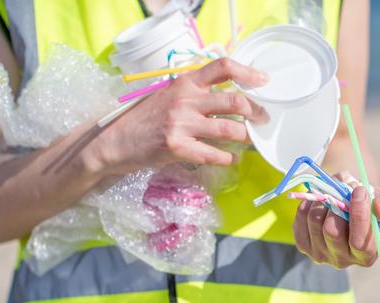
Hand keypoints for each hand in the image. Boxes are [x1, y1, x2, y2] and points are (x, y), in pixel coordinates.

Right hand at [91, 58, 268, 175]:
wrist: (116, 141)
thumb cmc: (146, 118)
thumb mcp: (169, 95)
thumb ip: (195, 93)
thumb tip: (228, 97)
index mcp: (185, 82)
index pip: (222, 67)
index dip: (247, 72)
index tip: (263, 80)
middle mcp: (185, 100)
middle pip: (233, 102)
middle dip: (255, 112)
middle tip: (262, 119)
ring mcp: (181, 124)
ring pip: (229, 130)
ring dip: (246, 137)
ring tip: (250, 140)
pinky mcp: (177, 147)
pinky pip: (214, 154)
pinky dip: (229, 158)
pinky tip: (232, 158)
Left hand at [292, 173, 379, 268]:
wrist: (344, 202)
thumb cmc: (366, 204)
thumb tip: (378, 208)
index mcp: (366, 255)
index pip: (361, 243)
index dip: (360, 216)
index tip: (360, 191)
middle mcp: (342, 260)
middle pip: (332, 232)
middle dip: (338, 205)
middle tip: (343, 189)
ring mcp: (320, 255)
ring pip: (315, 221)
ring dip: (324, 200)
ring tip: (332, 194)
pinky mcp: (303, 245)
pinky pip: (302, 218)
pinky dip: (310, 203)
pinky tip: (319, 201)